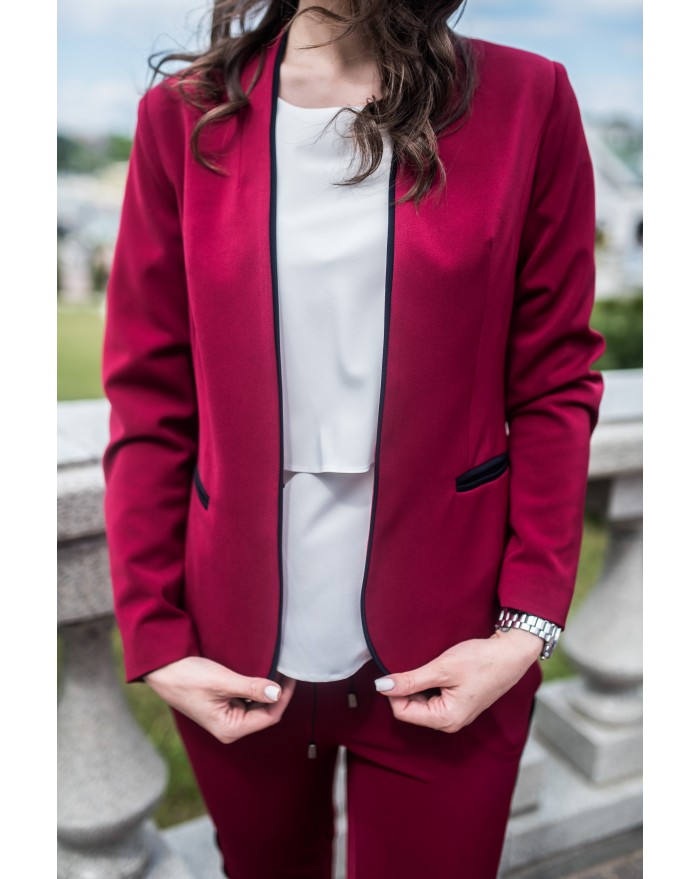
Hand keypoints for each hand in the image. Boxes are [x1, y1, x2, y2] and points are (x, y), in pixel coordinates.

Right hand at [144, 657, 296, 743]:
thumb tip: (277, 692)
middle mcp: (230, 728)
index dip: (283, 697)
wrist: (163, 670)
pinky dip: (256, 687)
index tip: (291, 676)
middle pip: (265, 712)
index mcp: (230, 729)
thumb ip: (251, 688)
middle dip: (277, 692)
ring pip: (257, 705)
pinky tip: (261, 672)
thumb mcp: (222, 681)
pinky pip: (247, 699)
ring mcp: (227, 717)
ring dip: (267, 688)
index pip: (269, 716)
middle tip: (287, 668)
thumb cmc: (188, 677)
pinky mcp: (223, 706)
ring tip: (277, 668)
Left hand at [373, 628, 541, 732]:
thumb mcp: (442, 668)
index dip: (393, 691)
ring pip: (420, 704)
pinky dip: (428, 685)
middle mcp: (450, 723)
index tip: (395, 670)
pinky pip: (432, 700)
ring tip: (430, 667)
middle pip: (410, 710)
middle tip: (415, 665)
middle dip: (406, 689)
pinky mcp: (458, 705)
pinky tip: (436, 671)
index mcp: (446, 719)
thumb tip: (381, 686)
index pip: (402, 712)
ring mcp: (455, 715)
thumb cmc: (481, 660)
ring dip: (417, 686)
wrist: (511, 653)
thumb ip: (410, 680)